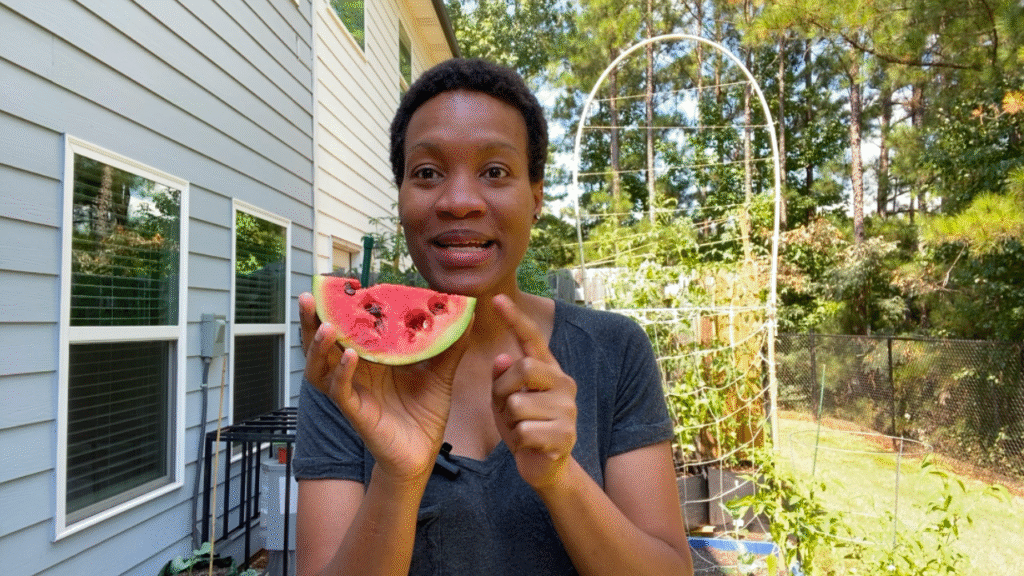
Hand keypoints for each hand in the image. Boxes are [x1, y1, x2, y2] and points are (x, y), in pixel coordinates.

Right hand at [299, 292, 470, 482]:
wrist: (423, 454)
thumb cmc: (424, 413)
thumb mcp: (440, 373)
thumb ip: (451, 344)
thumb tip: (467, 312)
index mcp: (370, 360)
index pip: (346, 329)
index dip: (336, 309)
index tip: (336, 284)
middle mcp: (355, 373)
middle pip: (321, 344)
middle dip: (311, 320)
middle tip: (309, 296)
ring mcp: (352, 393)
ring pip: (320, 368)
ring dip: (318, 346)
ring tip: (325, 325)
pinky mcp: (356, 412)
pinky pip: (341, 391)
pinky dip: (342, 373)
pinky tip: (351, 356)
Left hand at [490, 295, 577, 489]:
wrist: (546, 467)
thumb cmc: (523, 426)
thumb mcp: (505, 399)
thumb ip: (503, 378)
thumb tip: (503, 358)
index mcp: (549, 369)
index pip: (532, 338)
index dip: (514, 318)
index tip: (496, 298)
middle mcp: (563, 383)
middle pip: (523, 368)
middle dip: (503, 389)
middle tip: (507, 408)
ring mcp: (568, 409)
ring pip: (518, 404)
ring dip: (509, 421)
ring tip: (521, 429)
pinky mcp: (565, 434)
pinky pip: (524, 431)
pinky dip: (518, 440)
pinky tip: (530, 444)